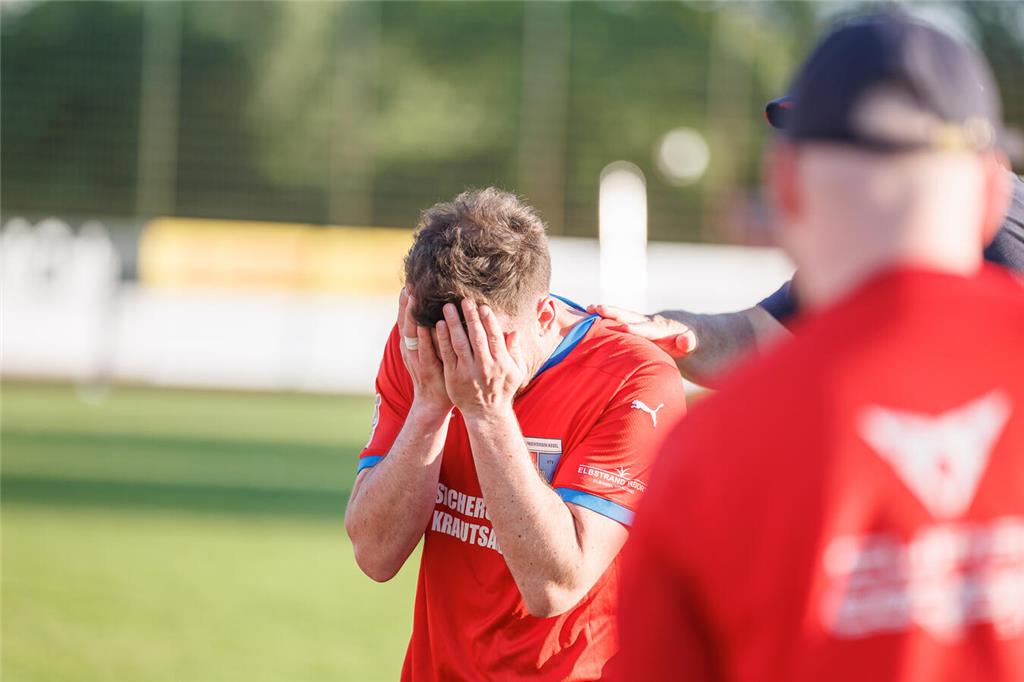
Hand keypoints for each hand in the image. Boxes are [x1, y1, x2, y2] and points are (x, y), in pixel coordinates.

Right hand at [397, 289, 451, 419]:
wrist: (433, 402)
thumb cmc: (437, 373)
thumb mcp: (432, 349)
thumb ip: (433, 331)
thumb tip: (438, 310)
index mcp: (411, 344)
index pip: (406, 318)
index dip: (406, 302)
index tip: (408, 283)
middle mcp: (410, 349)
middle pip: (405, 321)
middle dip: (406, 303)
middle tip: (409, 284)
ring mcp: (417, 358)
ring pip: (411, 333)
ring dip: (412, 315)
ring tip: (414, 297)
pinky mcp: (426, 367)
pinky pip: (424, 350)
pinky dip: (423, 337)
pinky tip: (425, 325)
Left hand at [434, 300, 527, 421]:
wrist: (486, 414)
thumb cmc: (502, 389)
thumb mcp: (516, 372)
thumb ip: (514, 351)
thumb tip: (513, 331)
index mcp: (501, 363)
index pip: (494, 337)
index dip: (488, 320)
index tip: (482, 306)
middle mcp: (484, 367)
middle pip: (476, 337)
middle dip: (470, 317)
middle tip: (463, 300)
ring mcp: (467, 372)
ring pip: (459, 343)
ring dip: (453, 323)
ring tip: (447, 307)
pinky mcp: (453, 376)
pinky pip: (446, 354)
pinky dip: (442, 338)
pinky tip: (439, 325)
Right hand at [587, 304, 696, 357]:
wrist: (684, 329)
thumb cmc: (688, 341)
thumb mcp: (692, 343)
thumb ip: (689, 342)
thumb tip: (685, 341)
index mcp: (662, 328)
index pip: (648, 329)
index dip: (637, 329)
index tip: (624, 327)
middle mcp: (648, 322)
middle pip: (630, 316)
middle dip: (615, 313)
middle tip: (598, 308)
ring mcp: (639, 323)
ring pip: (622, 316)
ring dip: (606, 313)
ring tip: (589, 308)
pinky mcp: (633, 325)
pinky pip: (618, 321)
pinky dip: (605, 319)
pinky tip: (587, 318)